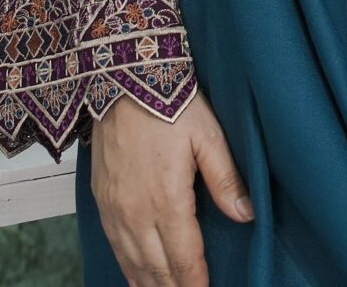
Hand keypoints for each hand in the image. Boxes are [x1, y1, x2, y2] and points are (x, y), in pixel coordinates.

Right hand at [86, 86, 252, 284]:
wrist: (122, 81)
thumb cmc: (169, 103)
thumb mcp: (208, 136)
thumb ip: (226, 179)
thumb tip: (245, 215)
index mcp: (167, 199)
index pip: (184, 256)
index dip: (196, 281)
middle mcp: (136, 211)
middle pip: (157, 267)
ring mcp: (115, 208)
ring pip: (132, 261)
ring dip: (149, 283)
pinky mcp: (101, 200)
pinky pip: (113, 245)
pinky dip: (126, 267)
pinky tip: (135, 277)